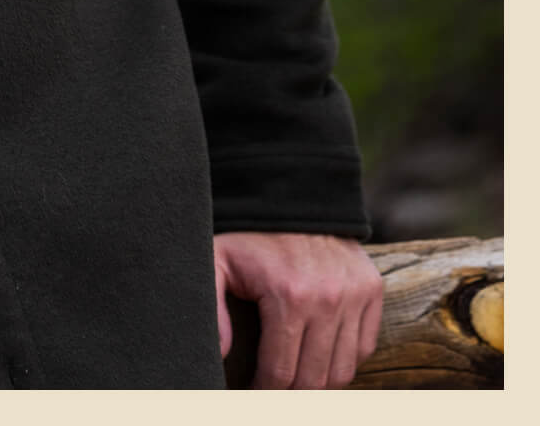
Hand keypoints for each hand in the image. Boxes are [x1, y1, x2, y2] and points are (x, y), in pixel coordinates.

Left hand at [214, 230, 383, 387]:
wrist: (289, 190)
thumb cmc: (247, 231)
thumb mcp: (215, 259)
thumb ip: (211, 305)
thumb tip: (221, 353)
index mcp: (288, 296)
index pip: (281, 373)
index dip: (264, 391)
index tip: (254, 392)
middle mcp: (328, 299)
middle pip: (315, 379)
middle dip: (291, 392)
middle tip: (274, 388)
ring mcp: (354, 294)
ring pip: (343, 369)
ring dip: (320, 381)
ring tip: (297, 377)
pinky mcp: (372, 288)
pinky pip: (365, 346)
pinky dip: (346, 357)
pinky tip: (321, 353)